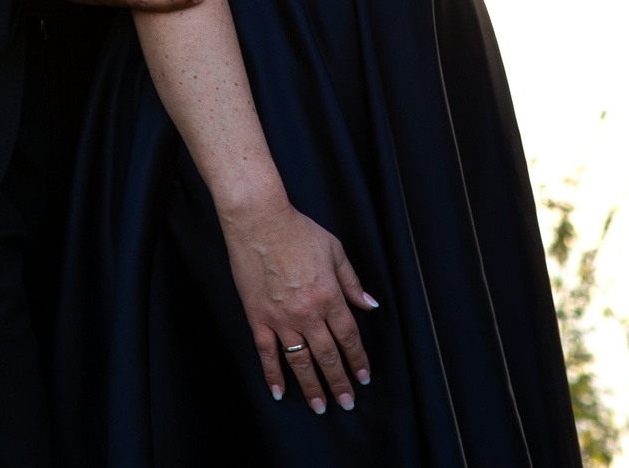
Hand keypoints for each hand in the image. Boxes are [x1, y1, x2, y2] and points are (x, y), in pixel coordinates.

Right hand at [221, 198, 377, 412]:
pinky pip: (266, 353)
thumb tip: (370, 305)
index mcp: (330, 295)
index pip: (349, 336)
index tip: (363, 377)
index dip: (358, 360)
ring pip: (299, 361)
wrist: (260, 221)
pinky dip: (273, 374)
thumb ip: (352, 282)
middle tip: (347, 403)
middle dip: (339, 382)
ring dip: (312, 386)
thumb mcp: (335, 251)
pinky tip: (280, 392)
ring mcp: (281, 318)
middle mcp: (308, 312)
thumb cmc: (299, 231)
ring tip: (320, 406)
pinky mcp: (258, 317)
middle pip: (328, 355)